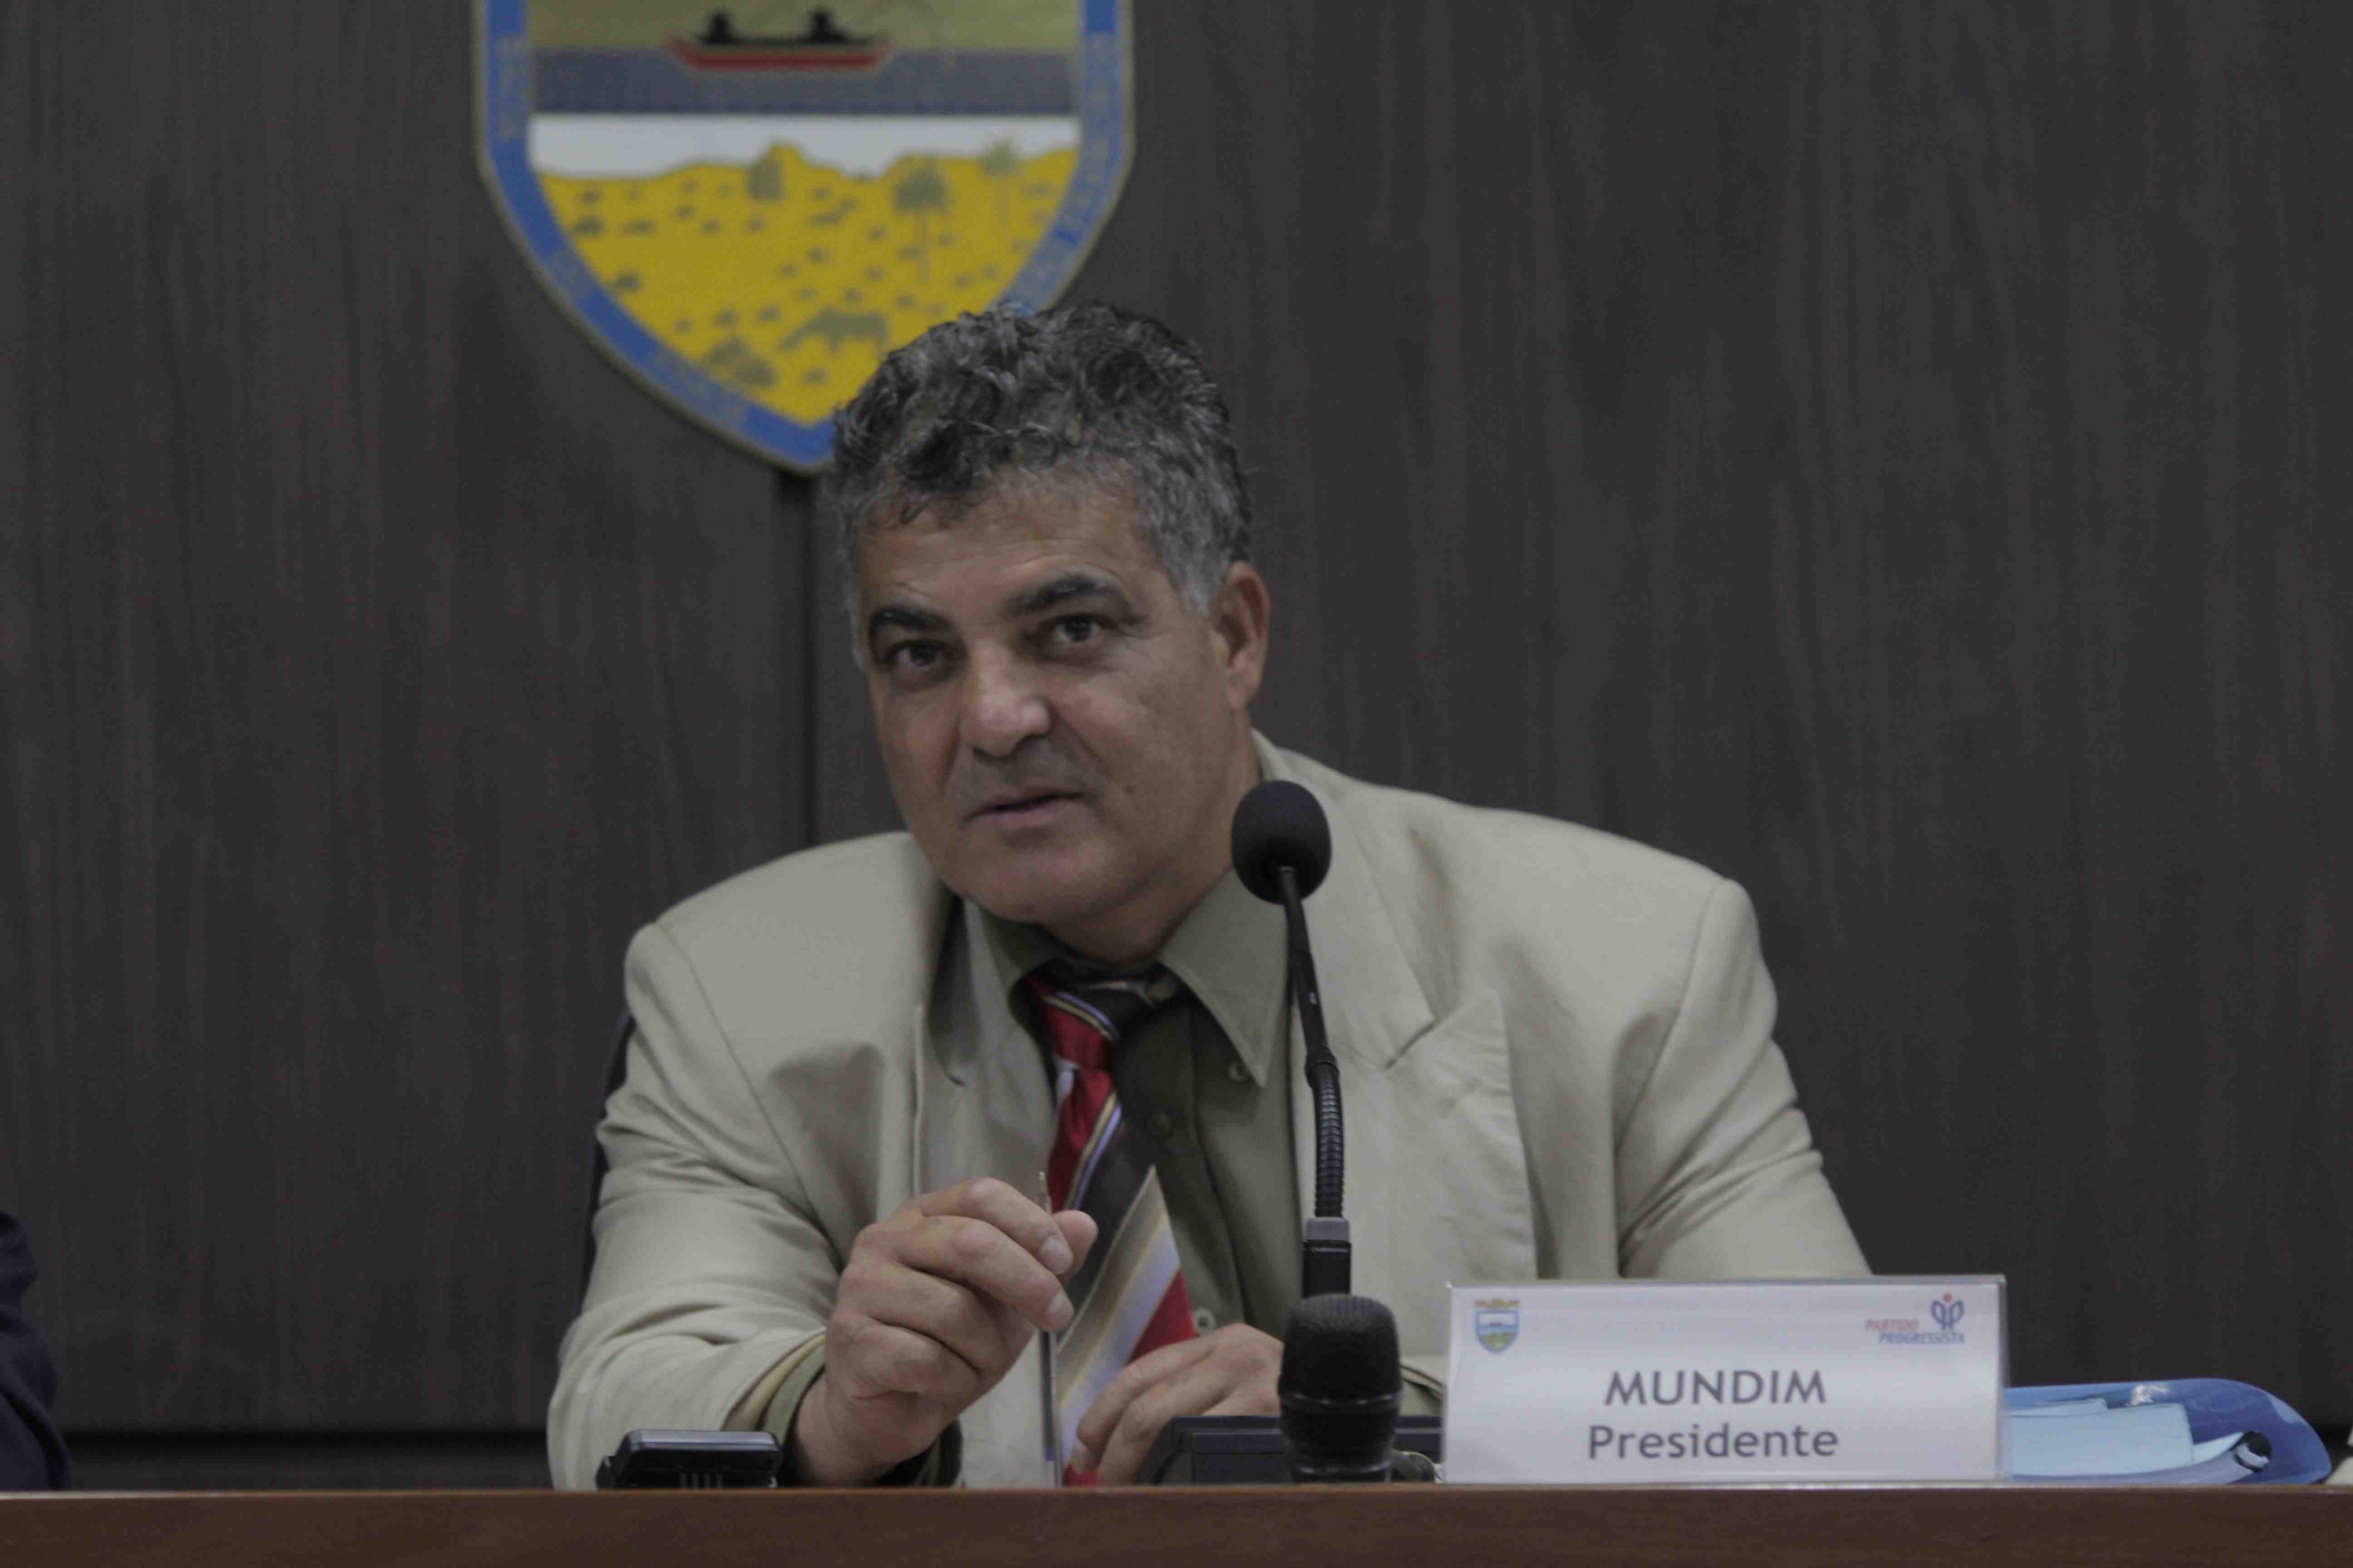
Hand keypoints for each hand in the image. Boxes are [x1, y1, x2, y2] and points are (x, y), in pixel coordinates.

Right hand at [792, 1177, 1096, 1484]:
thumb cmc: (948, 1343)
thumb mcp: (1006, 1300)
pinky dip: (956, 1380)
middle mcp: (884, 1240)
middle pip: (969, 1243)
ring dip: (987, 1349)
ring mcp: (861, 1289)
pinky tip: (949, 1386)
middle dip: (1026, 1282)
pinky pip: (926, 1359)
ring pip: (952, 1310)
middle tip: (1057, 1317)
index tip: (1063, 1262)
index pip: (980, 1194)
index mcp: (922, 1216)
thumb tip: (1084, 1224)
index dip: (1029, 1223)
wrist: (886, 1408)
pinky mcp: (852, 1341)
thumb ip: (1043, 1262)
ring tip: (981, 1365)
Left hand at [1071, 1324, 1282, 1483]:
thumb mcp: (1244, 1381)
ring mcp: (1256, 1383)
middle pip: (1146, 1400)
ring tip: (1125, 1489)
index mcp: (1224, 1342)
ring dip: (1134, 1464)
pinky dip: (1177, 1474)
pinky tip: (1170, 1490)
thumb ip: (1198, 1394)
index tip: (1085, 1446)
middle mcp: (1237, 1353)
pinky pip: (1203, 1447)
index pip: (1141, 1371)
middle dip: (1111, 1446)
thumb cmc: (1298, 1403)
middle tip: (1098, 1478)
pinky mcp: (1271, 1413)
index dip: (1102, 1412)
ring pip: (1165, 1423)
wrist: (1360, 1403)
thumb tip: (1126, 1438)